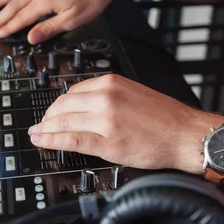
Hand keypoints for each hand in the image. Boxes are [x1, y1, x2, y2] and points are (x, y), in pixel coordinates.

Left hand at [28, 74, 222, 173]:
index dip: (56, 105)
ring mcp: (106, 119)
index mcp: (111, 82)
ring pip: (63, 122)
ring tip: (37, 135)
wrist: (186, 134)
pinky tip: (42, 141)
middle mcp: (106, 97)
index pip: (72, 91)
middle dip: (47, 117)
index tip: (50, 113)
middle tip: (40, 126)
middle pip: (63, 105)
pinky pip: (71, 140)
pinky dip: (52, 140)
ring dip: (45, 129)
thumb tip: (85, 106)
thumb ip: (109, 97)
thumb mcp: (134, 94)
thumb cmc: (166, 119)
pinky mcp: (108, 141)